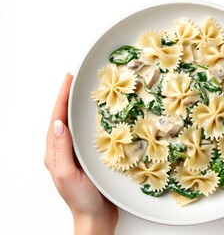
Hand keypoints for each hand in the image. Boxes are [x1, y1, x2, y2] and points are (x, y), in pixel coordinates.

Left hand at [45, 74, 117, 234]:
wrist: (95, 217)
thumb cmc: (82, 199)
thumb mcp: (68, 174)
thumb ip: (62, 150)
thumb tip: (58, 124)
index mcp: (54, 154)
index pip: (56, 120)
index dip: (61, 98)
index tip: (68, 80)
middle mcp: (62, 151)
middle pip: (62, 118)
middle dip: (66, 98)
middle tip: (75, 81)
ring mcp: (73, 154)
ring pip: (73, 125)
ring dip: (76, 108)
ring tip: (83, 93)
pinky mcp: (85, 158)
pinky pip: (84, 135)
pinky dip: (87, 122)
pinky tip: (95, 117)